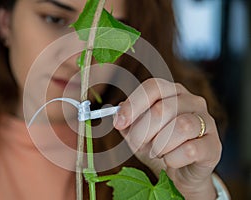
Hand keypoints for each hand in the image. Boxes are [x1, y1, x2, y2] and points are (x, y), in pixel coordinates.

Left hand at [113, 78, 221, 199]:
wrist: (180, 171)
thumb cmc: (158, 146)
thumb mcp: (138, 134)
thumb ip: (127, 122)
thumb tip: (117, 115)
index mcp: (172, 92)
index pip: (153, 87)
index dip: (133, 105)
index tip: (119, 123)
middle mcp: (192, 101)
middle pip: (162, 108)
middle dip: (143, 131)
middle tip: (139, 144)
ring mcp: (207, 121)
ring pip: (180, 127)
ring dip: (160, 145)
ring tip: (157, 152)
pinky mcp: (214, 145)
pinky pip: (191, 149)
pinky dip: (173, 158)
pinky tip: (170, 160)